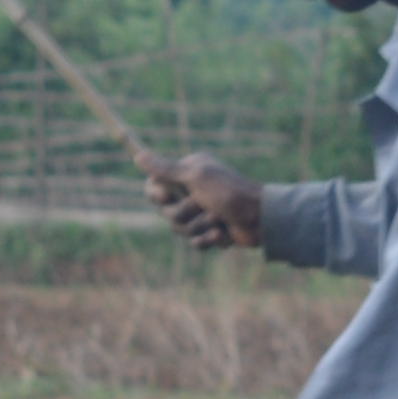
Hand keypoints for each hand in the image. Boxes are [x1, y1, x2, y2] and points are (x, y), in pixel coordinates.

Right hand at [149, 151, 265, 253]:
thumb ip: (166, 169)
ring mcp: (200, 212)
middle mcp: (192, 191)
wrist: (260, 219)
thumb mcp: (195, 176)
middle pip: (166, 211)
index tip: (166, 196)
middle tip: (204, 206)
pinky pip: (193, 242)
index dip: (158, 195)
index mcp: (187, 173)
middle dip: (185, 214)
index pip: (155, 185)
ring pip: (179, 229)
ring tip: (218, 221)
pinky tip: (221, 234)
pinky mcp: (209, 231)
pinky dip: (207, 240)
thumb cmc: (229, 192)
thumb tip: (138, 156)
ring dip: (199, 227)